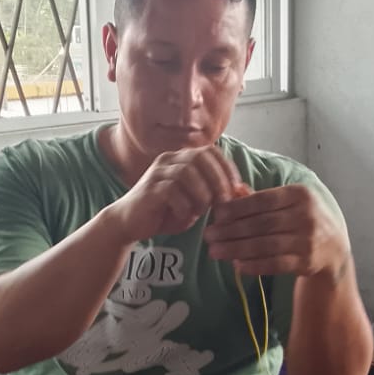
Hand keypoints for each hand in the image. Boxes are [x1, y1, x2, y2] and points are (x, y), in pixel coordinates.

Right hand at [104, 145, 242, 242]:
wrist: (130, 223)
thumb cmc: (166, 212)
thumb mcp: (196, 203)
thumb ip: (214, 195)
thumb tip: (243, 191)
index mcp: (181, 159)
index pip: (210, 151)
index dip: (226, 167)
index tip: (236, 188)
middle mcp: (169, 160)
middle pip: (200, 158)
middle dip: (217, 179)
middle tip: (224, 201)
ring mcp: (157, 173)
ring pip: (187, 173)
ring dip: (201, 193)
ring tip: (203, 210)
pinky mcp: (149, 189)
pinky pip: (171, 190)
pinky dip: (184, 204)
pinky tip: (185, 215)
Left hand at [205, 184, 350, 278]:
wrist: (334, 246)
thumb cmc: (303, 218)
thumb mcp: (289, 201)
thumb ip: (262, 197)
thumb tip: (233, 189)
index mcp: (299, 194)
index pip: (263, 200)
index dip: (237, 207)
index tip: (216, 214)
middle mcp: (305, 216)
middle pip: (261, 224)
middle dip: (231, 230)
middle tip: (208, 236)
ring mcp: (307, 240)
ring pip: (266, 245)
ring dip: (237, 249)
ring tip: (215, 251)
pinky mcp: (307, 262)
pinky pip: (276, 264)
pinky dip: (255, 265)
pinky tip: (237, 265)